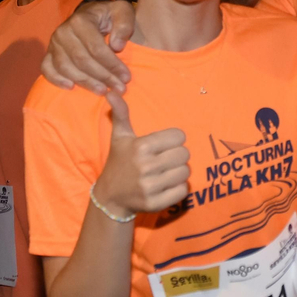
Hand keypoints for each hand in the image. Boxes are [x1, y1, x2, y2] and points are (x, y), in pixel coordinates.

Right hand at [42, 0, 134, 94]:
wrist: (90, 14)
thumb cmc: (108, 15)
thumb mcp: (123, 11)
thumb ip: (124, 25)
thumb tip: (116, 46)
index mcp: (81, 21)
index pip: (96, 48)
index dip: (112, 65)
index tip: (126, 77)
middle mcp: (63, 32)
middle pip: (82, 60)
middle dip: (102, 77)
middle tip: (119, 88)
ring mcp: (54, 43)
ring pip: (66, 68)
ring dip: (85, 82)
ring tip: (102, 91)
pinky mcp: (49, 53)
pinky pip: (47, 68)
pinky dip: (56, 79)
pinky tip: (70, 87)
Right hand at [92, 92, 188, 216]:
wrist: (111, 196)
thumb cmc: (119, 162)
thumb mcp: (119, 137)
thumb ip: (121, 114)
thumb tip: (112, 93)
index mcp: (141, 147)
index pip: (179, 136)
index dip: (173, 140)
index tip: (163, 145)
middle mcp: (146, 166)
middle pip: (184, 154)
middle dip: (177, 156)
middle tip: (166, 160)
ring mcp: (150, 187)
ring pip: (185, 172)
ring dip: (179, 172)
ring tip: (166, 172)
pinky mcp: (156, 203)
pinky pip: (183, 191)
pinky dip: (178, 188)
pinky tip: (166, 186)